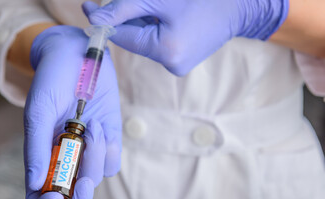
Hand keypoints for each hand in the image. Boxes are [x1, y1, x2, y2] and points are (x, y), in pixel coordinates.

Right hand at [24, 25, 121, 198]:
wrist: (76, 55)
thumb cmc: (51, 81)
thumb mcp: (39, 112)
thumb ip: (37, 147)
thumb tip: (35, 184)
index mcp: (43, 155)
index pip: (41, 194)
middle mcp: (67, 156)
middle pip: (74, 196)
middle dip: (79, 197)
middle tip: (82, 183)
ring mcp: (89, 149)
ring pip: (96, 176)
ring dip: (94, 157)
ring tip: (88, 124)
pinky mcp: (109, 137)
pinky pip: (113, 159)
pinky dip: (108, 148)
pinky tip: (98, 125)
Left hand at [83, 0, 287, 75]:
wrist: (238, 7)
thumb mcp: (158, 0)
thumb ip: (124, 10)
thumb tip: (95, 19)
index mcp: (166, 51)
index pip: (123, 38)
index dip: (105, 21)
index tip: (88, 7)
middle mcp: (171, 65)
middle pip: (134, 40)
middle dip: (126, 19)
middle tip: (117, 1)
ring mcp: (178, 65)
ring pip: (146, 41)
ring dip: (141, 22)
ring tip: (156, 6)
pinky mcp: (182, 61)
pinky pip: (158, 44)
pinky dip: (153, 29)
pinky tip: (162, 15)